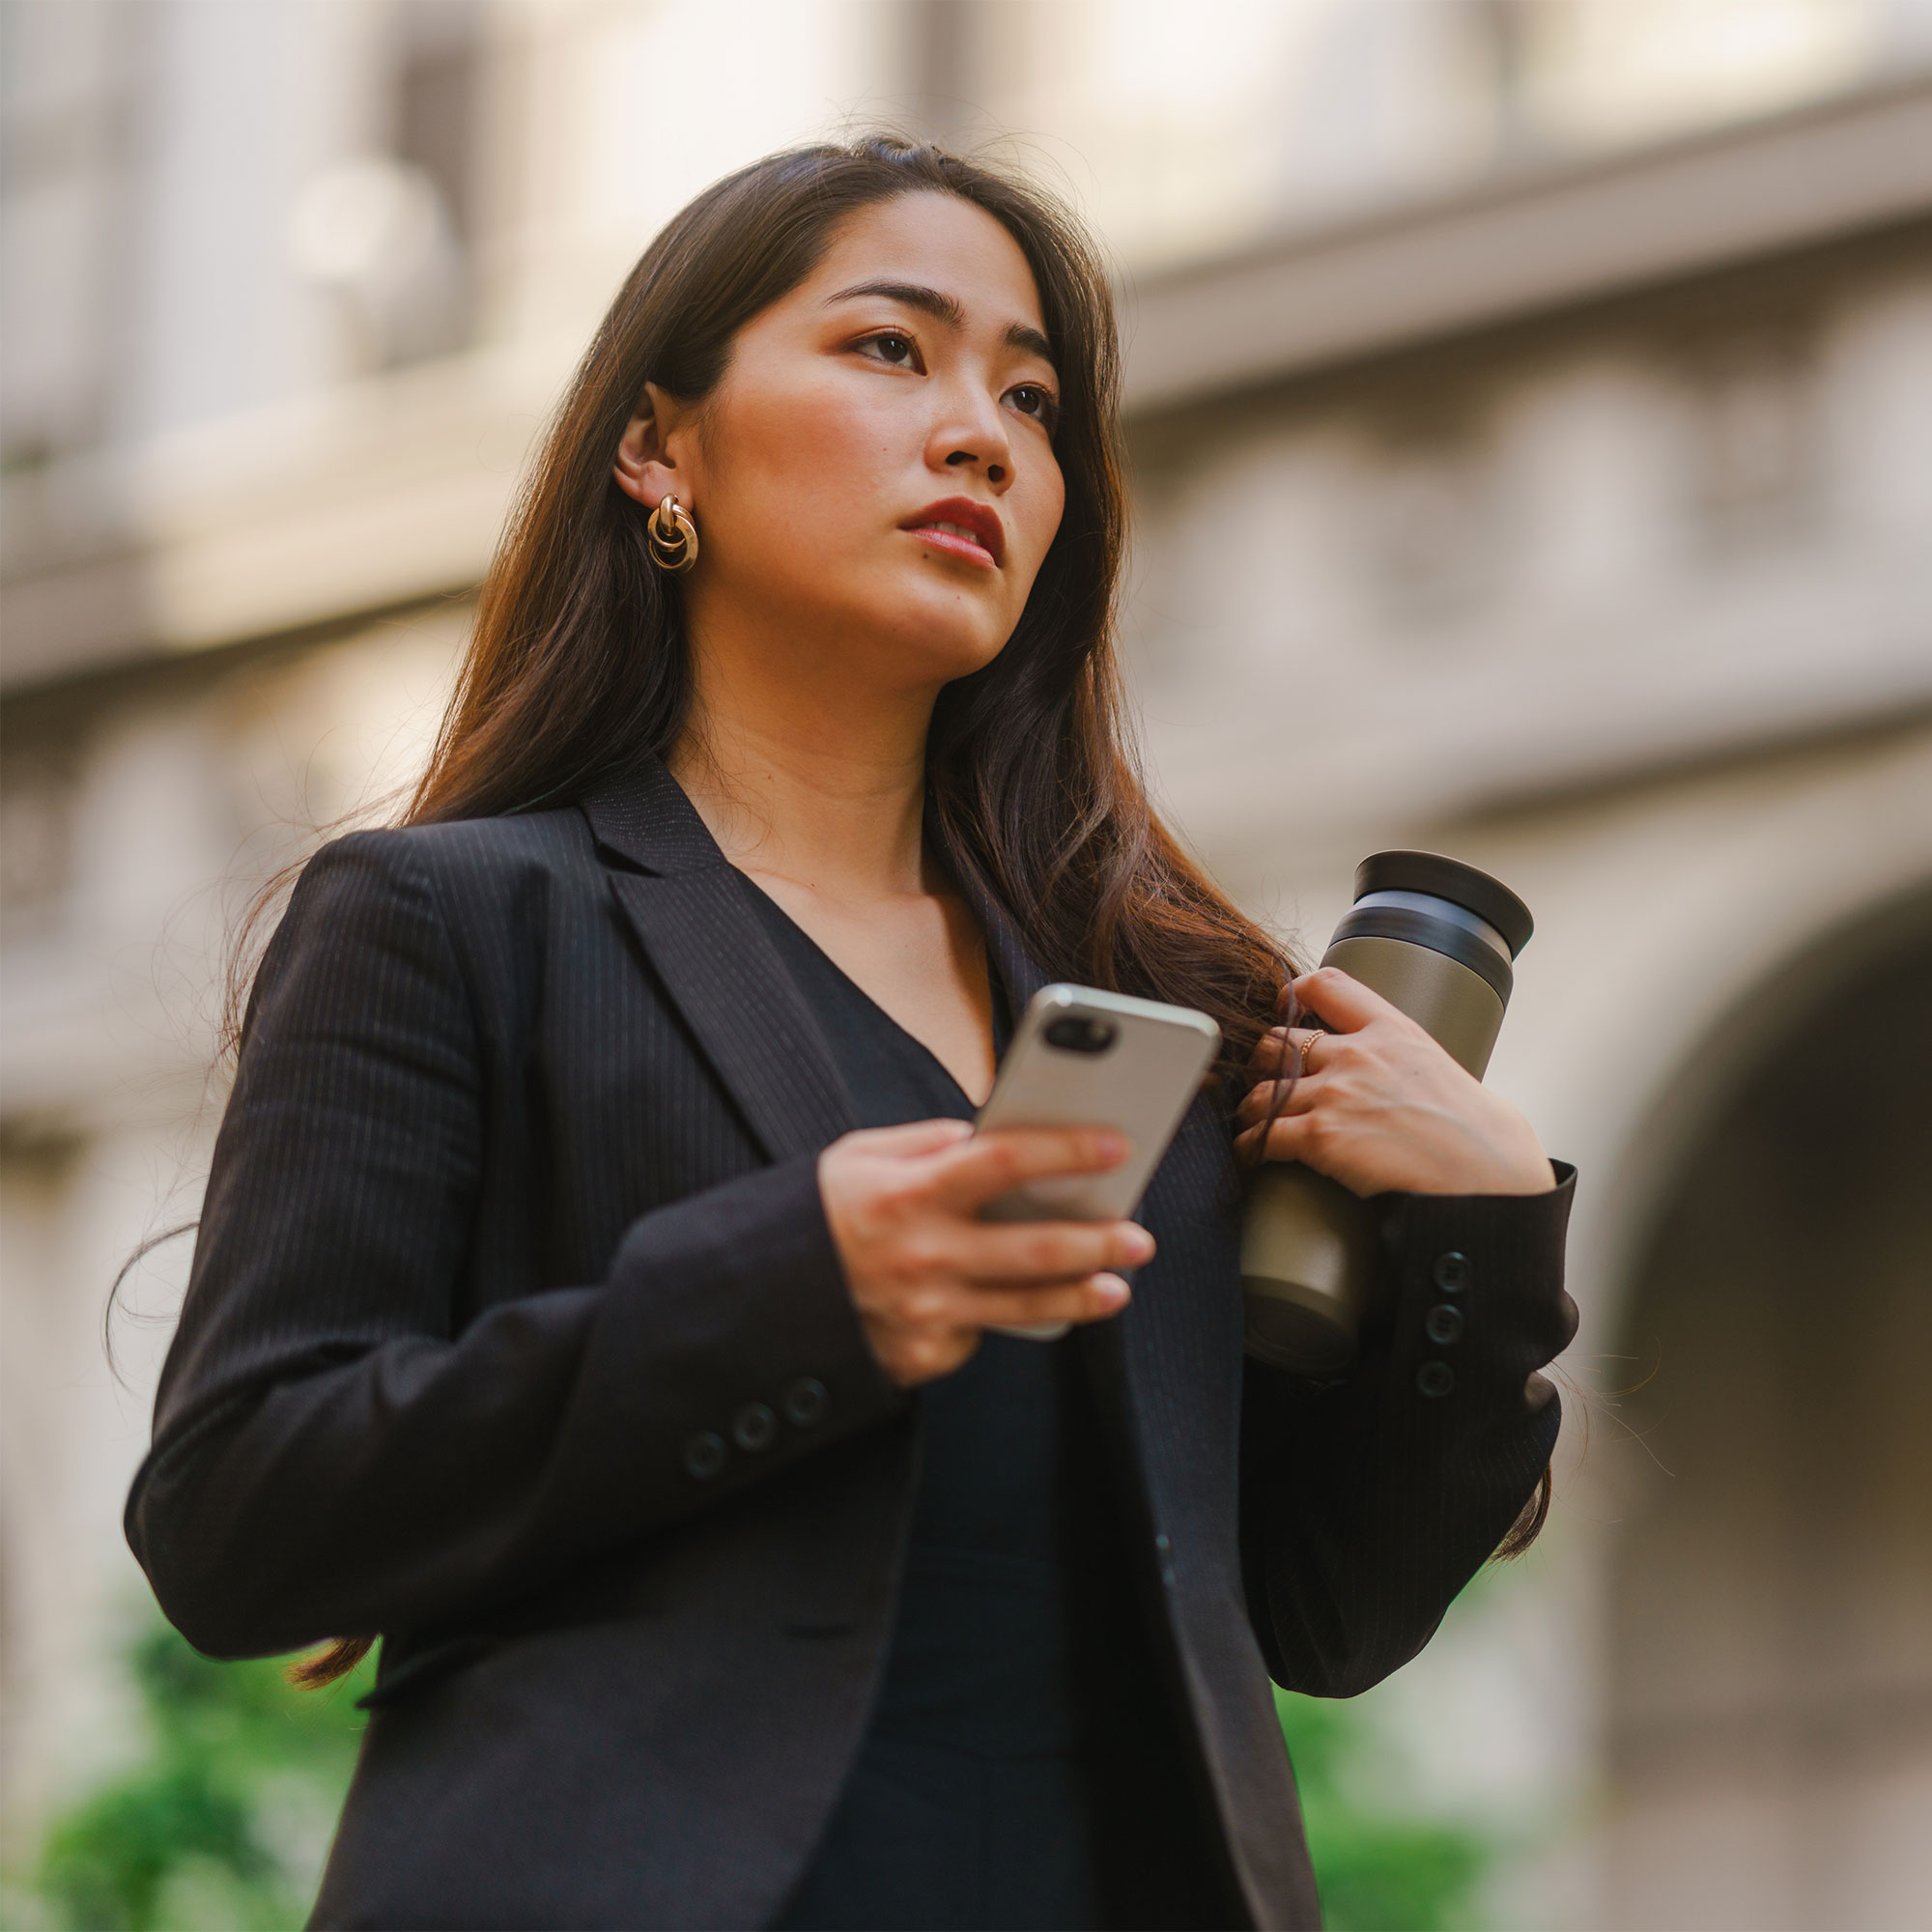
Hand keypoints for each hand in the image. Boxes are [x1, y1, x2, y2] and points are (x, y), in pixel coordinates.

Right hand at [818, 1119, 1152, 1386]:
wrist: (753, 1301)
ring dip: (1080, 1297)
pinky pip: (975, 1334)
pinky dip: (989, 1315)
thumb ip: (927, 1144)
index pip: (1002, 1162)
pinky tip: (994, 1304)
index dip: (1064, 1150)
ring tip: (1116, 1286)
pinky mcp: (919, 1358)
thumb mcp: (857, 1159)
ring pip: (1024, 1307)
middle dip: (1099, 1242)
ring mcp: (922, 1314)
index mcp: (906, 1193)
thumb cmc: (814, 1216)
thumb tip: (989, 1137)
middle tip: (1140, 1236)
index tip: (1115, 1145)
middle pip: (1034, 1249)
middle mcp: (920, 1256)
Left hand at [1235, 968, 1554, 1197]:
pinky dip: (1250, 1146)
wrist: (1487, 1173)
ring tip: (1251, 1122)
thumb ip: (1404, 1059)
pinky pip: (1264, 1136)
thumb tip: (1398, 1075)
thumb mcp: (1440, 1069)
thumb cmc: (1478, 1134)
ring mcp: (1337, 1093)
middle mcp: (1358, 1054)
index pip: (1328, 985)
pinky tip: (1251, 1154)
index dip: (1295, 994)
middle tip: (1265, 1081)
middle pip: (1278, 1041)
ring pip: (1263, 1091)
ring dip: (1251, 1109)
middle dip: (1265, 1063)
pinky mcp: (1322, 1136)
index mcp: (1392, 1030)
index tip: (1282, 1008)